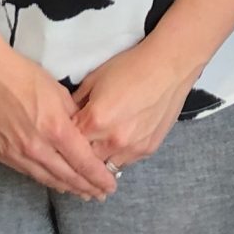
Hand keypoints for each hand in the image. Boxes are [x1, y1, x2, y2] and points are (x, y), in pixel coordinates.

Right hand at [0, 38, 116, 199]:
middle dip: (87, 188)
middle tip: (100, 195)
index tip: (110, 186)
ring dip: (67, 188)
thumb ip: (73, 118)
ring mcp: (16, 153)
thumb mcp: (58, 92)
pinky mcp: (1, 154)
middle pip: (68, 176)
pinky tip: (54, 181)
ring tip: (81, 193)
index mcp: (55, 129)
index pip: (84, 163)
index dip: (99, 178)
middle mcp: (36, 147)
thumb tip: (82, 134)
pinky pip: (28, 172)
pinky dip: (45, 178)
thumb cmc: (23, 75)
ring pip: (47, 179)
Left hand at [73, 39, 199, 172]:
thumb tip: (67, 116)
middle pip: (86, 159)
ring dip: (101, 157)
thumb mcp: (94, 79)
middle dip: (82, 150)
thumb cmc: (130, 68)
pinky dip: (120, 154)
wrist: (167, 68)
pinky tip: (121, 139)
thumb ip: (77, 102)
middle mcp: (112, 140)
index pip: (70, 141)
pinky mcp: (148, 150)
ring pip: (106, 166)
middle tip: (83, 139)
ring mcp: (132, 148)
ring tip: (102, 141)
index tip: (66, 132)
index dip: (66, 137)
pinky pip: (126, 161)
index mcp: (95, 120)